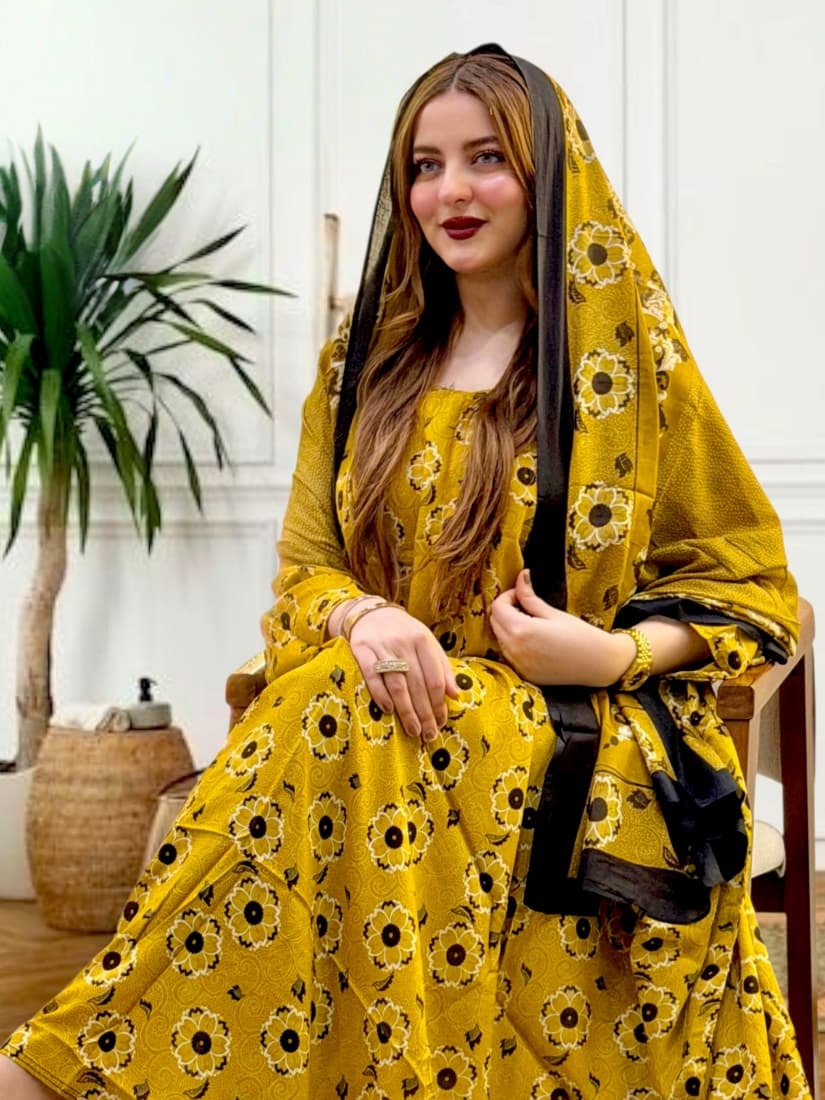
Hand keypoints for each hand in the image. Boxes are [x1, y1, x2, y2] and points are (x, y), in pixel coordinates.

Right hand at [348, 605, 458, 739]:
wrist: (371, 613)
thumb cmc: (404, 633)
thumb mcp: (427, 643)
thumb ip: (442, 667)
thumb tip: (455, 695)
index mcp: (423, 640)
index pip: (435, 678)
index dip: (439, 703)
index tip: (441, 722)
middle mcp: (404, 643)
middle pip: (418, 685)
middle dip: (425, 713)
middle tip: (429, 734)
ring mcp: (382, 646)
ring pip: (397, 685)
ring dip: (406, 711)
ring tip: (413, 730)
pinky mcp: (361, 650)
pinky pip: (372, 677)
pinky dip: (381, 695)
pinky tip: (389, 711)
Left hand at [489, 570, 632, 686]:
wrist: (598, 663)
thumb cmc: (580, 635)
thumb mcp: (553, 612)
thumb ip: (530, 596)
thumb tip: (521, 576)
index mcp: (521, 630)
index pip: (497, 607)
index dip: (507, 596)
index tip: (521, 594)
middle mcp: (514, 650)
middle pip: (495, 622)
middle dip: (505, 610)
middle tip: (525, 606)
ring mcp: (518, 664)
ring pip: (500, 638)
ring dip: (508, 627)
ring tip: (531, 623)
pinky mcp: (524, 674)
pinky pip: (509, 654)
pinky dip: (514, 644)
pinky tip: (533, 641)